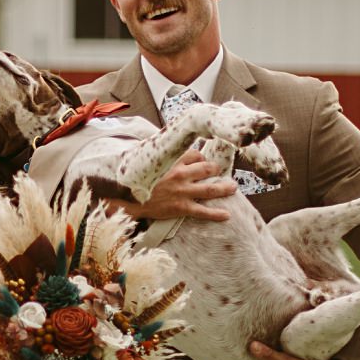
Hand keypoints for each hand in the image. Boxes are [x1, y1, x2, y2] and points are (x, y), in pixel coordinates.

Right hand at [114, 150, 238, 222]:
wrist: (126, 199)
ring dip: (224, 188)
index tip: (202, 161)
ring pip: (210, 189)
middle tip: (220, 172)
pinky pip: (202, 211)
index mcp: (172, 161)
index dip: (201, 157)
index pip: (195, 154)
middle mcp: (181, 174)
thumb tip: (163, 144)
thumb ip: (158, 153)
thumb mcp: (144, 159)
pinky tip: (227, 215)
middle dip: (216, 169)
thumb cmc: (134, 178)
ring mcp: (182, 192)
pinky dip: (216, 214)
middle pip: (207, 168)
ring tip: (233, 188)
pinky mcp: (181, 207)